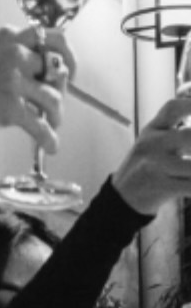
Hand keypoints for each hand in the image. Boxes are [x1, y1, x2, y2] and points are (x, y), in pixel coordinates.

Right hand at [0, 25, 75, 145]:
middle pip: (56, 70)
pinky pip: (41, 126)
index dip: (65, 55)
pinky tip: (50, 145)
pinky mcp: (11, 108)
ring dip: (56, 115)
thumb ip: (6, 57)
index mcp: (6, 38)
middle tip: (58, 99)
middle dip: (61, 88)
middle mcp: (14, 55)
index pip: (50, 37)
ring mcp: (14, 81)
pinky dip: (49, 138)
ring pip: (53, 99)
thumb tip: (32, 70)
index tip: (67, 66)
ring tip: (51, 124)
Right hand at [111, 96, 190, 215]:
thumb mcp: (152, 142)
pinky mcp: (159, 187)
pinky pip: (190, 186)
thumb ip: (172, 129)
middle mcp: (151, 145)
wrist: (123, 198)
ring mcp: (154, 166)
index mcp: (151, 131)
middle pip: (188, 135)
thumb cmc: (146, 167)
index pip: (173, 109)